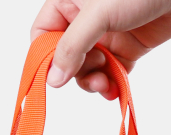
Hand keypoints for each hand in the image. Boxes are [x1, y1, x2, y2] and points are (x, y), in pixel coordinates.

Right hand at [31, 0, 170, 99]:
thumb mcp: (98, 14)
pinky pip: (111, 73)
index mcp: (69, 2)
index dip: (46, 58)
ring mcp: (106, 35)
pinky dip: (112, 85)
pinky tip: (116, 91)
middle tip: (94, 77)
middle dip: (76, 73)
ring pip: (88, 69)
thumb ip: (73, 46)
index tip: (56, 79)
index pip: (43, 35)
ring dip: (94, 82)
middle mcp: (85, 20)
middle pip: (66, 58)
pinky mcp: (127, 48)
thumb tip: (53, 79)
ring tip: (106, 85)